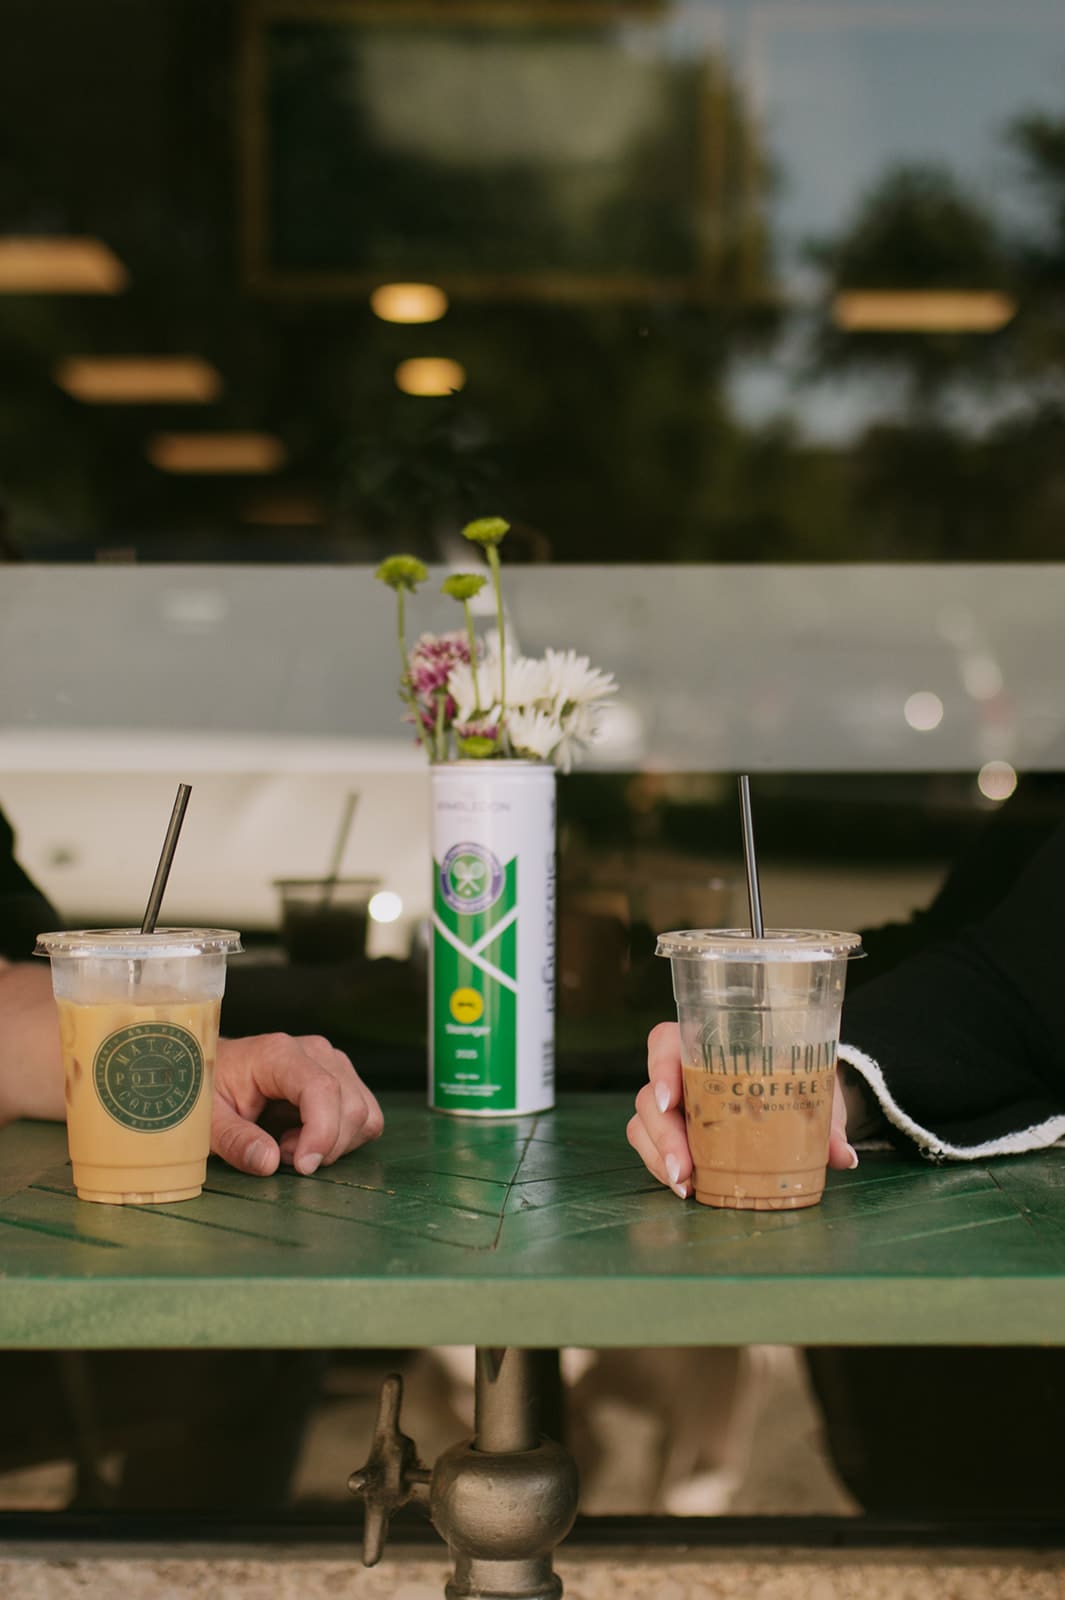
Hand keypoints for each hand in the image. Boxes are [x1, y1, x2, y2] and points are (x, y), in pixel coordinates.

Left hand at [211, 1033, 382, 1177]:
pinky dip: (344, 1138)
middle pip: (350, 1106)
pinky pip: (365, 1115)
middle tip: (282, 1154)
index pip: (322, 1089)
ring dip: (335, 1143)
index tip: (304, 1166)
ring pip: (363, 1113)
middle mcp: (315, 1052)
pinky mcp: (342, 1078)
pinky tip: (307, 1137)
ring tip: (291, 1143)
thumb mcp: (208, 1120)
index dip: (322, 1133)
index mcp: (279, 1054)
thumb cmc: (209, 1090)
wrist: (213, 1069)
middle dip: (324, 1145)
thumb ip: (235, 1141)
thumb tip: (270, 1163)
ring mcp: (333, 1063)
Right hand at [626, 1021, 858, 1197]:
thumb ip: (825, 1120)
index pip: (666, 1042)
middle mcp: (679, 1073)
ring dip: (659, 1157)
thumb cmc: (794, 1080)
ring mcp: (672, 1106)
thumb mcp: (811, 1092)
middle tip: (683, 1168)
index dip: (661, 1067)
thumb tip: (844, 1155)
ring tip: (685, 1186)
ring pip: (643, 1126)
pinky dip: (663, 1168)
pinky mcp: (672, 1134)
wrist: (793, 1094)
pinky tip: (687, 1189)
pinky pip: (652, 1149)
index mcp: (704, 1044)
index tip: (670, 1099)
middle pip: (648, 1095)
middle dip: (662, 1135)